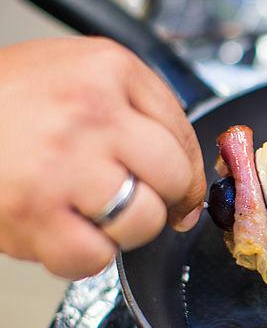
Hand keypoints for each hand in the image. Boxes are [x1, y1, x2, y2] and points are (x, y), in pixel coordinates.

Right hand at [0, 37, 205, 278]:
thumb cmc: (5, 101)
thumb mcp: (78, 74)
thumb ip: (141, 115)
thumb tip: (187, 192)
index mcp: (108, 69)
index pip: (185, 134)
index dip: (188, 174)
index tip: (180, 191)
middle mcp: (91, 112)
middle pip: (173, 179)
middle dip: (161, 201)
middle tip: (129, 199)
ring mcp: (62, 163)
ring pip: (142, 222)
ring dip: (122, 231)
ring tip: (88, 212)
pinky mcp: (32, 212)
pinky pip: (94, 258)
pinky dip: (84, 257)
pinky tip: (61, 230)